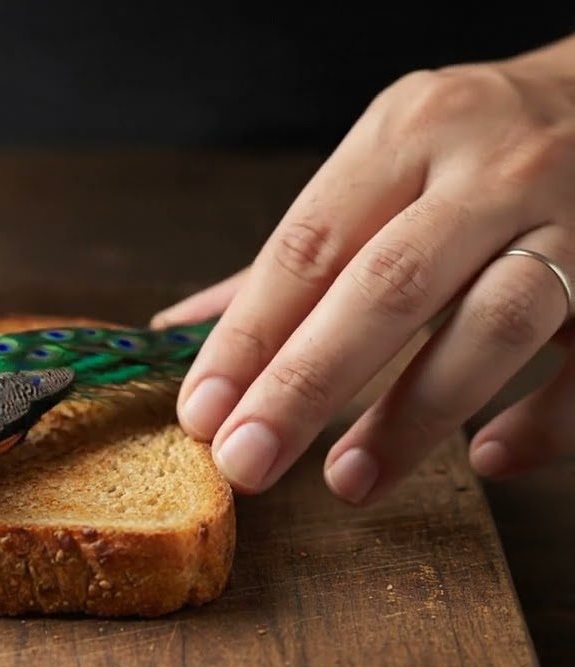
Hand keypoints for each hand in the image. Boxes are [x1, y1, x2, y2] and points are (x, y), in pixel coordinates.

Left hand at [152, 36, 574, 504]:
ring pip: (494, 325)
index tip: (202, 411)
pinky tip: (487, 460)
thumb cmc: (472, 147)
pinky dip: (542, 420)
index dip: (248, 336)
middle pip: (388, 287)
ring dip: (413, 415)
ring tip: (345, 481)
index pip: (308, 247)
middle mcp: (491, 170)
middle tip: (247, 461)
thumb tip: (181, 332)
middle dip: (306, 384)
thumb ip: (290, 256)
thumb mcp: (380, 164)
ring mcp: (574, 221)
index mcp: (407, 135)